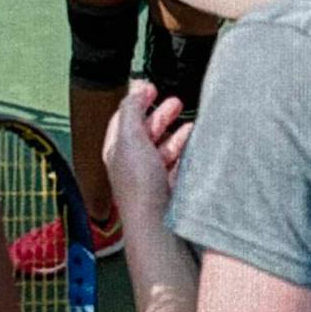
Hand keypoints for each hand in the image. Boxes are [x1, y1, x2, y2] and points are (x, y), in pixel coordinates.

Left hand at [102, 80, 193, 215]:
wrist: (158, 224)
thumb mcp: (130, 138)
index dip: (136, 100)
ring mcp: (151, 176)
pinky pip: (177, 164)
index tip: (150, 87)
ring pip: (162, 148)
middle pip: (145, 132)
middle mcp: (131, 163)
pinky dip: (185, 150)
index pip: (124, 118)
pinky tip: (194, 144)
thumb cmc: (140, 186)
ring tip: (189, 122)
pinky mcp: (169, 188)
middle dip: (159, 115)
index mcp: (116, 149)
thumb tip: (134, 89)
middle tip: (174, 101)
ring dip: (174, 132)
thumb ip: (131, 111)